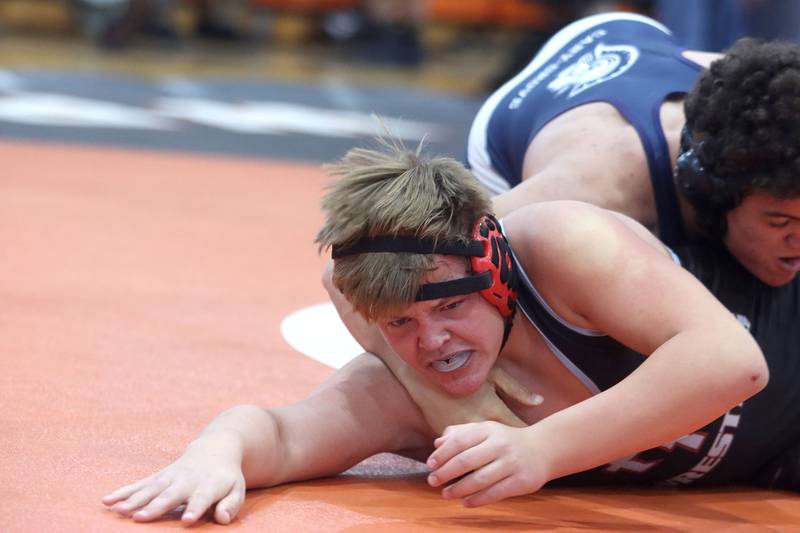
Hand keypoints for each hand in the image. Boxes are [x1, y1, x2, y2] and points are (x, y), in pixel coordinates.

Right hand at [101, 438, 244, 524]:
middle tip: (140, 518)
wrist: (215, 449)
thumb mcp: (237, 489)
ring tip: (119, 511)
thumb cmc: (226, 477)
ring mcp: (171, 476)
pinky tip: (107, 501)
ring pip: (151, 488)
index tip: (187, 521)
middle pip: (171, 494)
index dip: (195, 508)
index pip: (202, 498)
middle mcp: (188, 479)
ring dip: (134, 499)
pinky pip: (139, 484)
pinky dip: (123, 492)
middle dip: (156, 506)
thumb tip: (222, 519)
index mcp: (210, 484)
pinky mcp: (159, 476)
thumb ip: (231, 504)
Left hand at [426, 421, 546, 506]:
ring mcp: (511, 464)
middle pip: (466, 461)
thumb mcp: (484, 430)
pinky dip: (477, 500)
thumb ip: (460, 433)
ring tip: (445, 494)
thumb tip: (437, 443)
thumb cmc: (505, 441)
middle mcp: (500, 445)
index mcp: (488, 429)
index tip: (430, 465)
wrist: (542, 449)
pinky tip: (465, 502)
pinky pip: (494, 493)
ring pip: (479, 480)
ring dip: (458, 489)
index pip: (459, 441)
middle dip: (445, 473)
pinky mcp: (520, 481)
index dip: (442, 454)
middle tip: (432, 481)